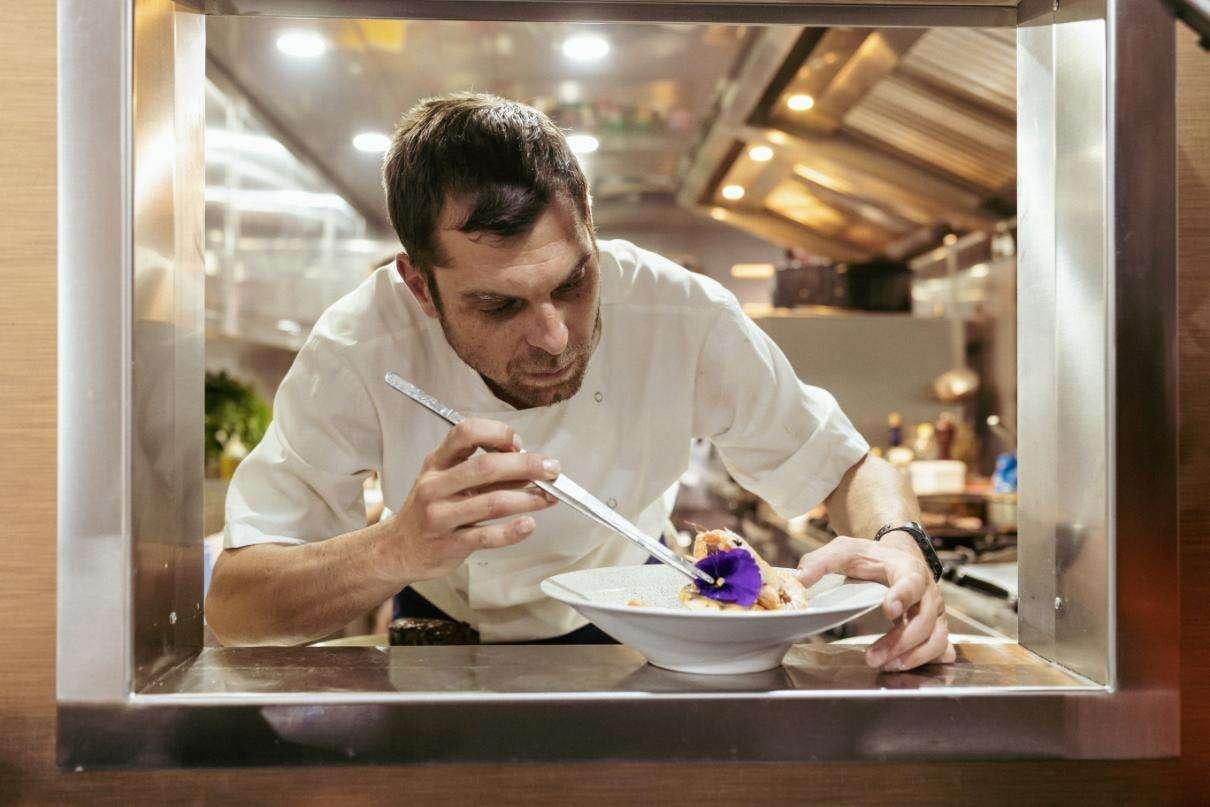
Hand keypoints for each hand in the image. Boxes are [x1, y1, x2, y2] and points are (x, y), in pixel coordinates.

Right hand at [385, 418, 559, 581]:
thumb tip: (529, 464)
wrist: (398, 549)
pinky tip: (529, 525)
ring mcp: (440, 516)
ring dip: (527, 498)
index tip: (519, 444)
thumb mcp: (447, 481)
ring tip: (549, 498)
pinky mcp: (448, 545)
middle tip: (552, 469)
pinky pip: (486, 537)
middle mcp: (436, 485)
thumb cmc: (431, 509)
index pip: (465, 433)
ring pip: (491, 502)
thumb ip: (483, 471)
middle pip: (486, 467)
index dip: (497, 433)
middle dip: (526, 465)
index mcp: (437, 462)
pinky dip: (512, 531)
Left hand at [796, 534, 954, 670]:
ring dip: (913, 657)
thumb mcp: (844, 551)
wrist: (895, 558)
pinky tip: (906, 667)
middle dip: (900, 642)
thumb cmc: (871, 556)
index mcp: (907, 569)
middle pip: (924, 620)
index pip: (911, 583)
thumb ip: (821, 561)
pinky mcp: (935, 627)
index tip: (889, 610)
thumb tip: (799, 580)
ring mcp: (934, 611)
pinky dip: (928, 661)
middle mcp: (927, 592)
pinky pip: (940, 648)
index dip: (902, 596)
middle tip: (872, 657)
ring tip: (885, 666)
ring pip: (936, 639)